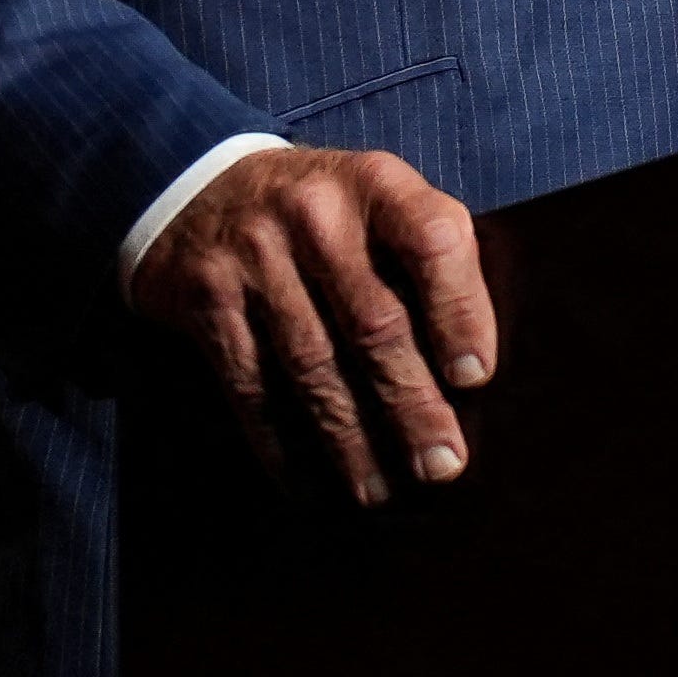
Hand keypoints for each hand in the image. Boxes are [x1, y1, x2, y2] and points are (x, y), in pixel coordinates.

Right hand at [124, 146, 501, 501]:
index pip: (433, 240)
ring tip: (381, 491)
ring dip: (351, 439)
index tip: (475, 379)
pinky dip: (281, 444)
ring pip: (313, 364)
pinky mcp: (207, 299)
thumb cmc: (325, 215)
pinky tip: (309, 484)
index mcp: (379, 185)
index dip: (459, 311)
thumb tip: (477, 374)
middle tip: (442, 465)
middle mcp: (317, 215)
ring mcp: (256, 256)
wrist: (200, 187)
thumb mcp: (379, 203)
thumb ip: (428, 259)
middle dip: (412, 404)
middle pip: (374, 322)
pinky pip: (251, 384)